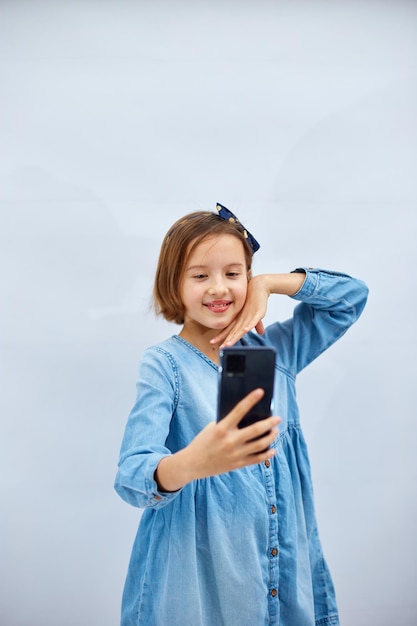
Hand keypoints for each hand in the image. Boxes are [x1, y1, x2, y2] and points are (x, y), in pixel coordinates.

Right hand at [155, 389, 280, 491]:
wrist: (192, 464)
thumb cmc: (202, 442)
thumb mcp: (211, 428)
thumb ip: (227, 423)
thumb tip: (246, 417)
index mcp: (221, 429)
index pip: (239, 410)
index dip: (251, 400)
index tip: (260, 392)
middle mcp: (230, 441)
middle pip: (256, 430)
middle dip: (269, 423)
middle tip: (277, 418)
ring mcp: (235, 454)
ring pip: (260, 445)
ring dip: (270, 437)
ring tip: (275, 431)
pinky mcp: (237, 464)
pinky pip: (256, 459)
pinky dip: (266, 454)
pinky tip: (272, 449)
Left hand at [210, 275, 269, 347]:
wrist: (259, 286)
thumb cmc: (254, 299)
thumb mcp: (255, 314)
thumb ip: (256, 324)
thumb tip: (261, 333)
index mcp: (239, 319)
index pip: (229, 330)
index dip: (222, 337)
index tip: (215, 344)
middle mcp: (241, 318)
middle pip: (233, 331)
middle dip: (227, 340)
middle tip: (220, 348)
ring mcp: (249, 316)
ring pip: (241, 328)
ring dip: (235, 336)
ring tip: (229, 343)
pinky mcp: (257, 313)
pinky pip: (252, 321)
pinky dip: (249, 326)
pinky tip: (245, 331)